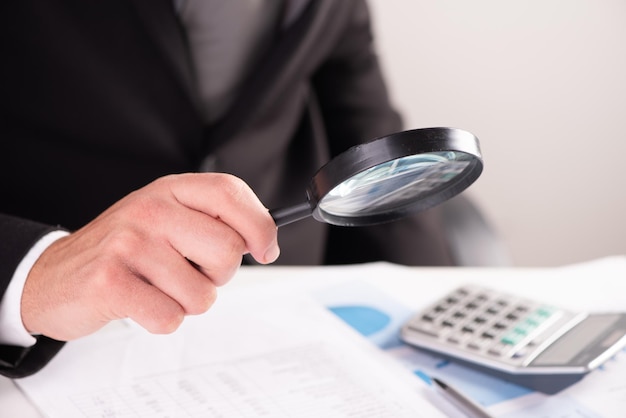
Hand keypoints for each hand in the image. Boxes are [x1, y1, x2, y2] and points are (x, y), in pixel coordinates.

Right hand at [21, 173, 278, 340]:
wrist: (54, 275)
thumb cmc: (123, 250)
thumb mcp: (166, 219)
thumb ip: (212, 221)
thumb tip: (265, 241)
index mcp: (169, 190)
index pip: (230, 193)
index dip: (260, 225)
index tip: (265, 250)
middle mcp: (150, 210)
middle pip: (227, 251)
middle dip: (218, 275)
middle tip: (189, 272)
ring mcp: (128, 244)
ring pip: (202, 294)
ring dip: (186, 301)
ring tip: (156, 286)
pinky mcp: (110, 283)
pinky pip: (170, 317)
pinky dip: (161, 319)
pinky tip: (139, 301)